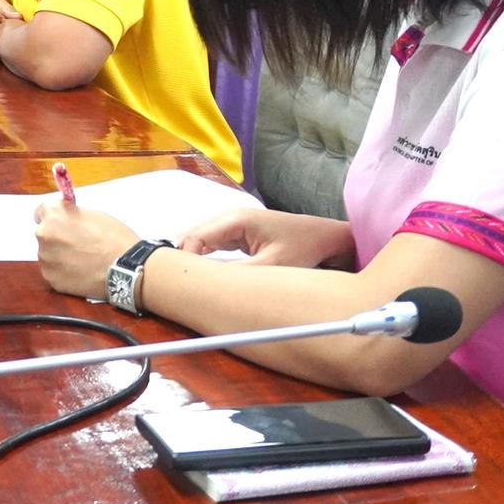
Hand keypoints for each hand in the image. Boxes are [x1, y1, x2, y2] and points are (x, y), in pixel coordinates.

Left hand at [34, 201, 141, 300]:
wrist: (127, 269)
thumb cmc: (114, 238)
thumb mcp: (94, 215)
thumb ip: (73, 215)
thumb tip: (66, 219)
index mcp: (54, 215)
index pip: (40, 211)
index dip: (53, 217)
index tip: (60, 222)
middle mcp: (44, 236)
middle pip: (45, 234)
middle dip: (57, 237)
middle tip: (77, 243)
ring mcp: (46, 259)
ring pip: (48, 254)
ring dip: (59, 255)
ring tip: (82, 260)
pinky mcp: (52, 279)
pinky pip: (54, 272)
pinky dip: (63, 272)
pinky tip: (80, 272)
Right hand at [178, 209, 354, 267]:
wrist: (326, 236)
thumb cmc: (303, 247)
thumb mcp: (273, 265)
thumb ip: (241, 274)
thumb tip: (212, 285)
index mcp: (235, 220)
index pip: (195, 237)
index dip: (183, 258)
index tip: (181, 282)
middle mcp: (229, 218)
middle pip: (193, 235)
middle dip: (183, 256)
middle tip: (178, 283)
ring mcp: (232, 223)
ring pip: (200, 239)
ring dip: (192, 256)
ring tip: (187, 279)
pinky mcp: (237, 232)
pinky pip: (211, 243)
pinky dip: (204, 255)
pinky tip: (202, 272)